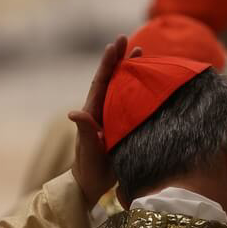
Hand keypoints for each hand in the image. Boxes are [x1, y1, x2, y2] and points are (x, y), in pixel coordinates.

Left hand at [69, 36, 140, 204]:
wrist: (93, 184)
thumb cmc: (88, 167)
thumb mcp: (86, 148)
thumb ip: (83, 130)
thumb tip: (73, 113)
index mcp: (94, 111)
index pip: (102, 81)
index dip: (108, 63)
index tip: (115, 45)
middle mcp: (104, 110)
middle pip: (114, 79)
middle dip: (122, 60)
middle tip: (132, 42)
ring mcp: (114, 118)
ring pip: (124, 89)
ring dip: (132, 72)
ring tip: (144, 55)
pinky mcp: (124, 127)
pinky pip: (134, 104)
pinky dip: (142, 91)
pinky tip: (153, 85)